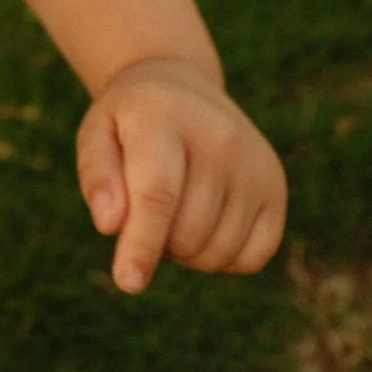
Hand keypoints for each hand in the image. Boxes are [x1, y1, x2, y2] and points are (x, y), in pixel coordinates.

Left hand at [76, 56, 286, 294]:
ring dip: (187, 252)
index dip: (142, 244)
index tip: (128, 282)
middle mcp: (220, 138)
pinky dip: (223, 258)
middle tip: (147, 208)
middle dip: (157, 242)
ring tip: (176, 209)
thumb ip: (98, 178)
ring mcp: (254, 163)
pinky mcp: (275, 187)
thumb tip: (111, 226)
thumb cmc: (131, 123)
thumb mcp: (97, 134)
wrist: (182, 88)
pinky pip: (252, 257)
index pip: (158, 194)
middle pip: (186, 232)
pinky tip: (207, 222)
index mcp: (166, 118)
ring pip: (217, 252)